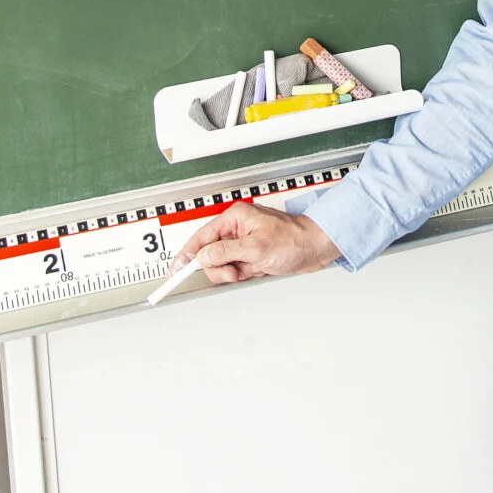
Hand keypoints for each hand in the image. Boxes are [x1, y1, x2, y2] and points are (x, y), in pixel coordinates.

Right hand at [173, 201, 341, 283]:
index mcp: (235, 218)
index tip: (175, 269)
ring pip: (222, 264)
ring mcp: (244, 243)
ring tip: (251, 269)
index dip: (187, 254)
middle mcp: (237, 229)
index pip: (201, 237)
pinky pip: (236, 269)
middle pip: (210, 254)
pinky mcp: (251, 254)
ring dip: (234, 272)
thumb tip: (203, 256)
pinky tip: (257, 269)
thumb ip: (226, 252)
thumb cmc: (294, 239)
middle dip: (220, 267)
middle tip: (235, 271)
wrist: (316, 248)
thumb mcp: (256, 248)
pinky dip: (244, 273)